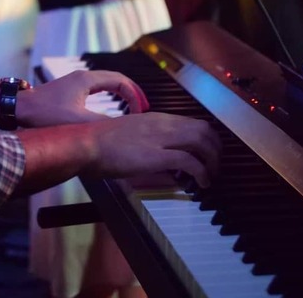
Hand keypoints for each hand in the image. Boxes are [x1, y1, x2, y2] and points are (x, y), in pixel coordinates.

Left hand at [17, 69, 149, 126]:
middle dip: (132, 93)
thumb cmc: (44, 114)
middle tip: (143, 108)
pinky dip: (110, 97)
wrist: (18, 109)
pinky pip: (98, 90)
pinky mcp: (70, 91)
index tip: (141, 112)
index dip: (135, 95)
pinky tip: (111, 111)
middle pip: (116, 79)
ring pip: (106, 84)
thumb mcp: (77, 122)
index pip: (121, 81)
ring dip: (121, 94)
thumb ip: (101, 125)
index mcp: (87, 80)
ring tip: (132, 109)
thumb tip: (123, 130)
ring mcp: (76, 83)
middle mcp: (83, 77)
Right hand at [83, 111, 220, 188]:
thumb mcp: (129, 134)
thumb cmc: (100, 142)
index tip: (208, 153)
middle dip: (216, 149)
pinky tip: (201, 183)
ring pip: (201, 141)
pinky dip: (201, 172)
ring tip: (211, 176)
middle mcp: (161, 124)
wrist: (86, 142)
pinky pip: (189, 161)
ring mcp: (159, 138)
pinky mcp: (156, 155)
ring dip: (212, 160)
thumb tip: (160, 158)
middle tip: (216, 166)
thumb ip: (147, 141)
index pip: (192, 122)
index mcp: (154, 119)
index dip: (206, 139)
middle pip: (203, 129)